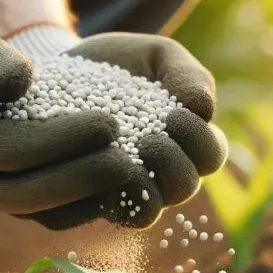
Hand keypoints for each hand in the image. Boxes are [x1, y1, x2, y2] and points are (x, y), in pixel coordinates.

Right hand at [0, 0, 132, 213]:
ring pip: (31, 210)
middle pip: (23, 192)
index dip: (64, 139)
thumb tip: (21, 82)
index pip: (10, 148)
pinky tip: (112, 186)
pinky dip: (73, 203)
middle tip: (131, 161)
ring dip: (82, 197)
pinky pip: (34, 212)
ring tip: (130, 175)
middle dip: (81, 178)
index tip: (112, 122)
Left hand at [6, 27, 227, 228]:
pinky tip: (89, 168)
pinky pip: (95, 216)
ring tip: (124, 157)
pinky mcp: (82, 200)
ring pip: (145, 214)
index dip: (200, 142)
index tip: (176, 114)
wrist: (62, 67)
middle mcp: (160, 173)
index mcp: (186, 142)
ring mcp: (124, 190)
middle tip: (151, 140)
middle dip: (173, 165)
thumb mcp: (158, 55)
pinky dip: (98, 198)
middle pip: (184, 188)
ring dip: (142, 189)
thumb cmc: (120, 62)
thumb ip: (188, 75)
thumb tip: (204, 110)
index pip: (210, 156)